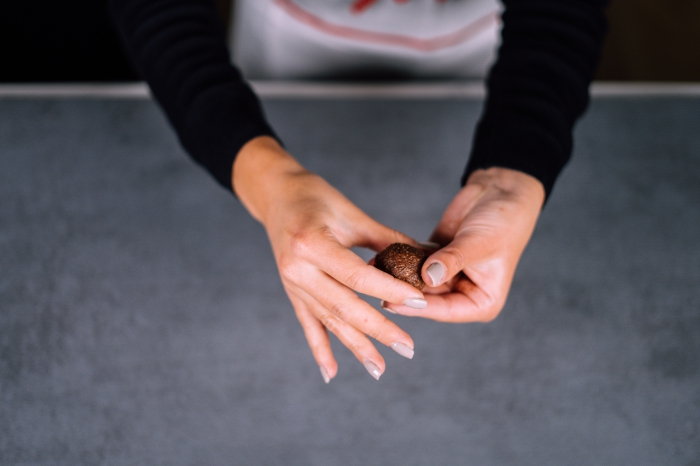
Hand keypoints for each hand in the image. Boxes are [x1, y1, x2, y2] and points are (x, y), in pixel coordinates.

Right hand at [233, 137, 426, 381]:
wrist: (275, 195)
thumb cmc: (314, 196)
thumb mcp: (350, 212)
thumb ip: (386, 238)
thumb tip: (425, 259)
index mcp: (312, 244)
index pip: (357, 276)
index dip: (390, 291)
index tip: (420, 302)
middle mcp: (298, 269)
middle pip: (344, 306)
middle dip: (378, 330)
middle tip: (407, 348)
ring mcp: (292, 284)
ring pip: (329, 321)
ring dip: (355, 346)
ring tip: (379, 369)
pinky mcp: (292, 292)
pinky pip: (308, 325)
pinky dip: (320, 350)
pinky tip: (332, 373)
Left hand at [382, 167, 544, 321]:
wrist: (501, 191)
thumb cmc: (504, 221)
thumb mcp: (479, 243)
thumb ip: (452, 261)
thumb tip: (427, 276)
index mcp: (482, 302)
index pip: (446, 311)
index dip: (419, 307)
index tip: (392, 302)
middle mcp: (464, 293)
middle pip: (428, 298)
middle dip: (403, 291)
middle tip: (374, 287)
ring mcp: (448, 276)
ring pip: (418, 280)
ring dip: (398, 275)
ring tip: (373, 271)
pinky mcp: (436, 257)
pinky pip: (415, 261)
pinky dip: (401, 258)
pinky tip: (381, 256)